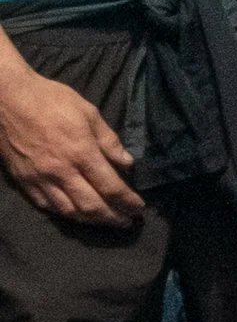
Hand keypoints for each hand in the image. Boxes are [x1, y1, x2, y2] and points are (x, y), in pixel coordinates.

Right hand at [0, 67, 142, 224]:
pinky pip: (46, 205)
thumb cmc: (50, 100)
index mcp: (82, 152)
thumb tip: (127, 163)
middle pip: (92, 206)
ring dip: (91, 221)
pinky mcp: (24, 181)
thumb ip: (109, 140)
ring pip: (69, 211)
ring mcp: (41, 179)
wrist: (7, 98)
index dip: (127, 202)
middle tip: (127, 223)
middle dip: (113, 218)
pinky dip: (64, 213)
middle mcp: (62, 171)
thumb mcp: (88, 112)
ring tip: (105, 221)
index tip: (138, 209)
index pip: (111, 187)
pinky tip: (75, 213)